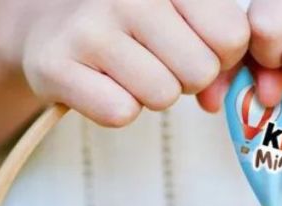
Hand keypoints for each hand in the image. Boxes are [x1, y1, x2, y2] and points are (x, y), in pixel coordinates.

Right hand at [11, 0, 249, 126]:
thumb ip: (218, 48)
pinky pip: (120, 112)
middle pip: (200, 71)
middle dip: (186, 80)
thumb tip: (220, 99)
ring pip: (162, 95)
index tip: (196, 49)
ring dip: (150, 96)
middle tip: (157, 64)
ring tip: (127, 72)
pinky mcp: (56, 65)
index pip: (232, 34)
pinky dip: (115, 109)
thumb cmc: (131, 28)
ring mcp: (89, 26)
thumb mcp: (178, 17)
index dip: (222, 57)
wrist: (49, 29)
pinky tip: (100, 84)